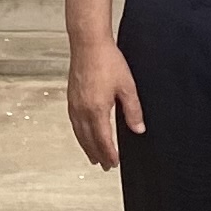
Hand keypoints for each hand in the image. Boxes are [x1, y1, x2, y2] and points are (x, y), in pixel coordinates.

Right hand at [67, 38, 145, 169]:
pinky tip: (82, 133)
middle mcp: (82, 110)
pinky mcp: (71, 97)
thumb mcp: (127, 87)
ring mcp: (74, 104)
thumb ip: (133, 110)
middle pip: (89, 140)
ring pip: (79, 133)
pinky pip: (74, 123)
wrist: (88, 44)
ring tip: (93, 156)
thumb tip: (138, 129)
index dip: (109, 154)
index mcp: (97, 110)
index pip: (103, 140)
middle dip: (97, 154)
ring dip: (86, 147)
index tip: (114, 164)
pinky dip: (79, 133)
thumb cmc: (107, 60)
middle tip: (105, 166)